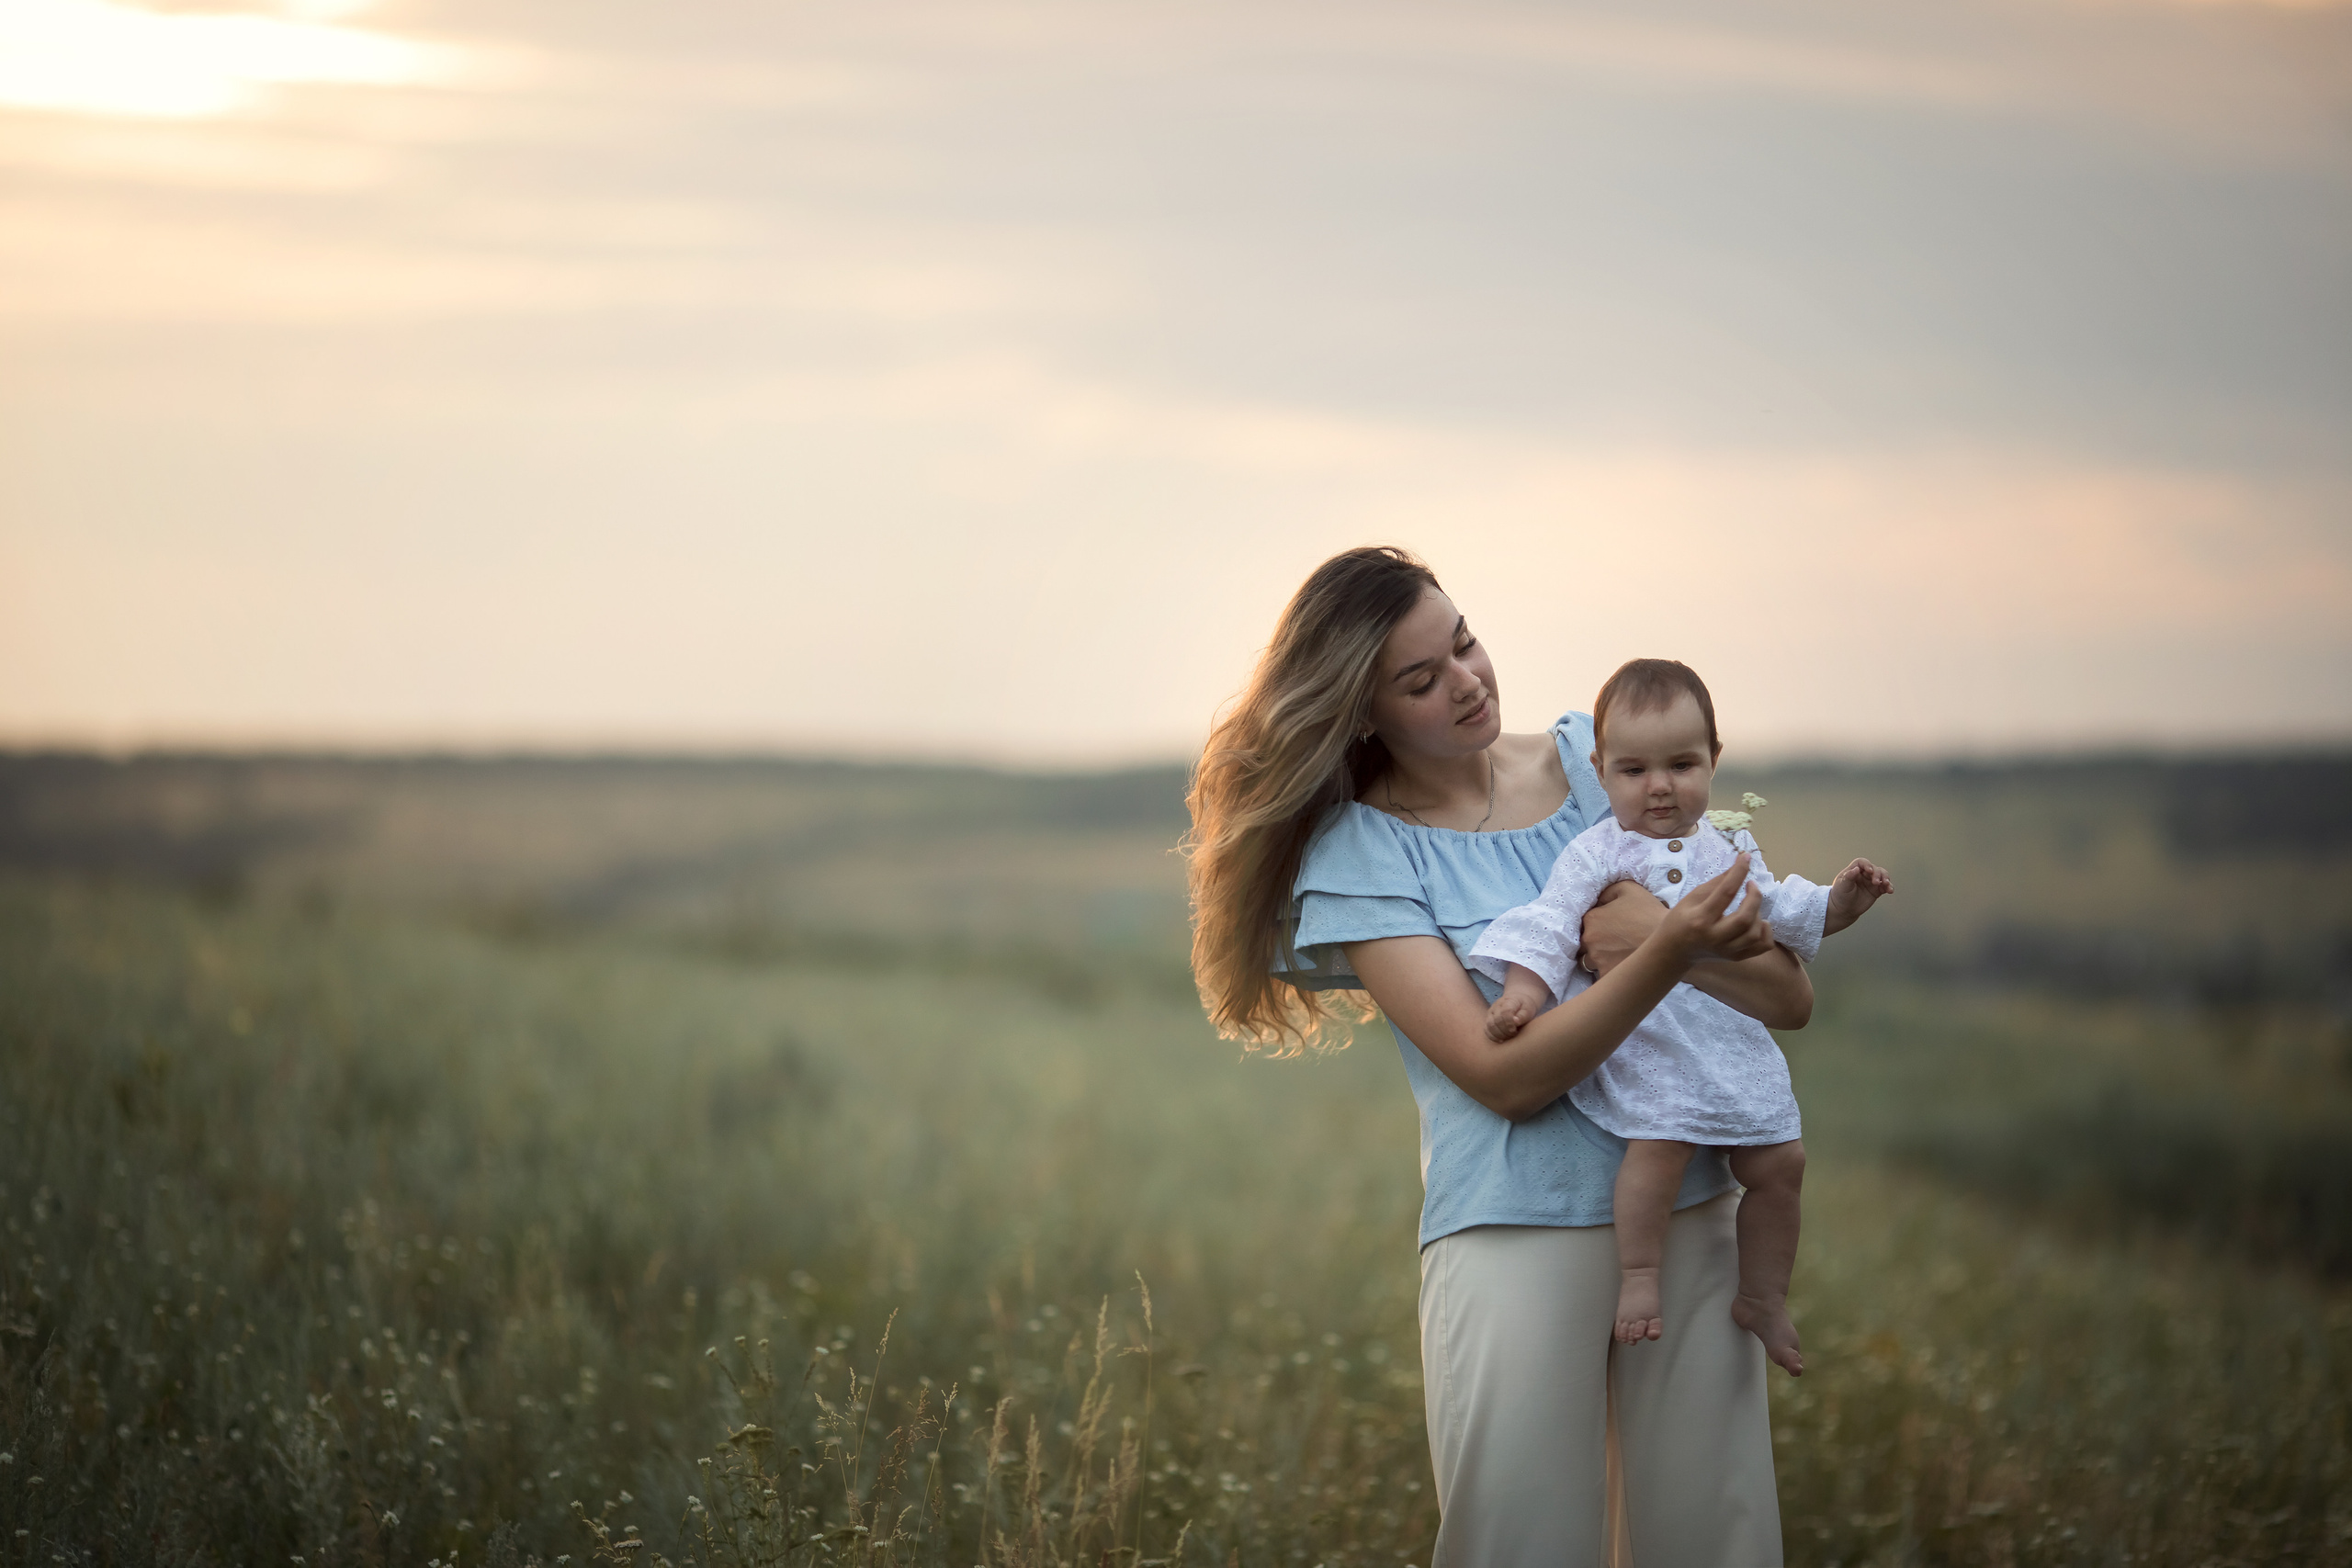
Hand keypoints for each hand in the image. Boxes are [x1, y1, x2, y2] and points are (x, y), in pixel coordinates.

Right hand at [1485, 992, 1537, 1041]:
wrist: (1518, 1000)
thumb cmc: (1524, 1006)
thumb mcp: (1528, 1009)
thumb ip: (1523, 1015)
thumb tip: (1515, 1022)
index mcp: (1508, 1001)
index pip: (1505, 1012)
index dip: (1509, 1023)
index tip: (1515, 1030)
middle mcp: (1497, 1006)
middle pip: (1496, 1021)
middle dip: (1505, 1031)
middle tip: (1514, 1034)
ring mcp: (1491, 1012)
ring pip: (1489, 1026)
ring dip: (1499, 1035)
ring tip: (1509, 1037)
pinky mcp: (1488, 1019)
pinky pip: (1486, 1030)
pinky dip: (1493, 1037)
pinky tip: (1501, 1040)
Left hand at [1578, 879, 1663, 978]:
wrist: (1670, 940)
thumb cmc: (1650, 913)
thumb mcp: (1628, 889)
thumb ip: (1607, 892)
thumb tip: (1597, 900)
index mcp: (1591, 919)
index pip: (1586, 923)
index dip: (1598, 924)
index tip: (1611, 927)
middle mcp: (1589, 941)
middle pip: (1584, 943)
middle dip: (1596, 943)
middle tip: (1615, 943)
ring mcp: (1597, 961)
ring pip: (1589, 962)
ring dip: (1599, 959)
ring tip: (1618, 956)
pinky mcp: (1607, 976)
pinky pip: (1601, 977)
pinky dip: (1610, 973)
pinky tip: (1623, 967)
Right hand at [1658, 852, 1775, 963]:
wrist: (1674, 951)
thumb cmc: (1680, 920)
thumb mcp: (1691, 898)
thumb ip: (1716, 883)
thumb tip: (1738, 866)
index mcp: (1700, 919)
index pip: (1725, 893)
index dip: (1738, 872)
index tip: (1746, 858)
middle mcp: (1714, 938)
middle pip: (1745, 918)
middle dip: (1754, 897)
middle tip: (1751, 885)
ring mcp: (1726, 951)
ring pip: (1754, 933)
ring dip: (1758, 913)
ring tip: (1749, 905)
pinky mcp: (1735, 958)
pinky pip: (1762, 947)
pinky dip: (1765, 932)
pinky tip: (1758, 922)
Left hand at [1824, 857, 1893, 936]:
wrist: (1844, 910)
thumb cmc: (1840, 896)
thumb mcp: (1842, 886)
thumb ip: (1849, 877)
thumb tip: (1857, 869)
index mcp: (1854, 870)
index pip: (1862, 863)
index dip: (1867, 864)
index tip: (1869, 871)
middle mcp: (1864, 874)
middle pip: (1875, 868)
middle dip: (1877, 874)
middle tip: (1876, 882)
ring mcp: (1871, 882)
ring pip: (1882, 875)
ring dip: (1886, 878)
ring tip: (1886, 884)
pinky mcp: (1877, 890)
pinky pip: (1885, 886)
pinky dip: (1889, 887)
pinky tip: (1890, 891)